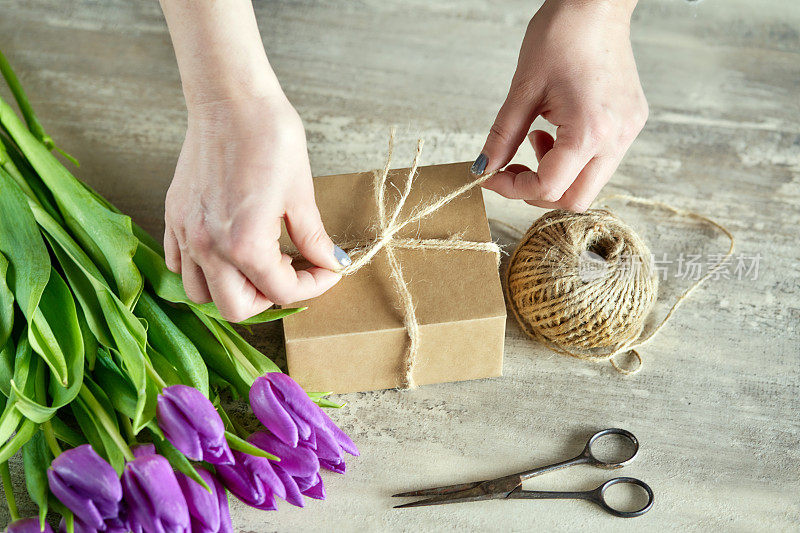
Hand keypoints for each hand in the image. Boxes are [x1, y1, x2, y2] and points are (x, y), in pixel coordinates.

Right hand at [163, 96, 347, 321]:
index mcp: (245, 244)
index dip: (313, 286)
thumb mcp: (301, 193)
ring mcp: (186, 234)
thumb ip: (313, 238)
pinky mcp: (174, 217)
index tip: (326, 270)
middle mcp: (209, 247)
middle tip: (291, 273)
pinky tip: (227, 250)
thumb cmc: (269, 137)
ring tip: (258, 264)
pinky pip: (179, 264)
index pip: (282, 292)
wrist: (230, 99)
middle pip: (237, 309)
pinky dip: (202, 269)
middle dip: (270, 298)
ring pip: (200, 294)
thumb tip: (330, 262)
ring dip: (232, 289)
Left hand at [474, 0, 647, 211]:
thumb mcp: (523, 89)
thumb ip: (502, 136)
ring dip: (556, 176)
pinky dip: (574, 160)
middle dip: (538, 192)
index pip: (549, 187)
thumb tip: (483, 168)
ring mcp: (629, 133)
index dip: (513, 188)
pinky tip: (558, 131)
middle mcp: (617, 139)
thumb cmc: (562, 35)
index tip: (492, 175)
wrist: (597, 3)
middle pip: (575, 199)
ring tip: (538, 139)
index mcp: (590, 131)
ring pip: (590, 184)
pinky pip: (601, 162)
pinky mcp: (632, 124)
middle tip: (514, 168)